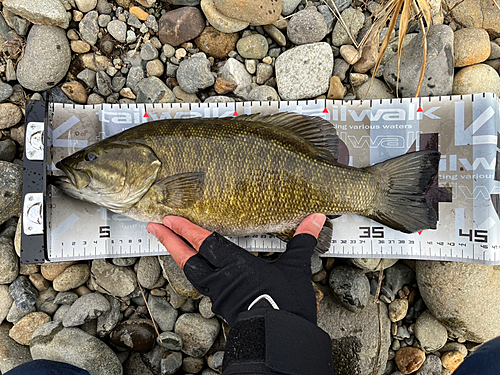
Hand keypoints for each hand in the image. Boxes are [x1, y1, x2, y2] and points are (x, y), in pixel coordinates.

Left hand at [147, 214, 325, 325]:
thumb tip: (317, 217)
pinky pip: (203, 285)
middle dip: (170, 241)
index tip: (169, 218)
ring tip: (170, 243)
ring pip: (192, 273)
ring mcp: (219, 295)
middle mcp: (222, 280)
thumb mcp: (295, 269)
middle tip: (154, 227)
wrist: (282, 341)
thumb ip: (302, 241)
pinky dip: (196, 272)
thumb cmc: (287, 304)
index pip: (204, 243)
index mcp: (236, 266)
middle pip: (188, 258)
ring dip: (179, 256)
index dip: (186, 229)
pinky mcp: (223, 307)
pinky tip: (200, 269)